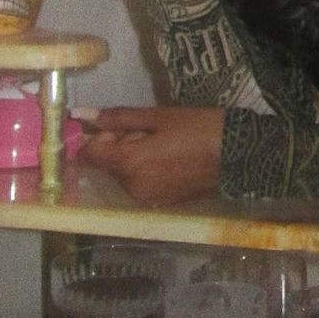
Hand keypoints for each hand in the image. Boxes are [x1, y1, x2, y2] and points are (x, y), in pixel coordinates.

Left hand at [75, 106, 223, 204]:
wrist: (236, 153)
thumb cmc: (197, 128)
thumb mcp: (157, 116)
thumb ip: (117, 118)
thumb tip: (82, 114)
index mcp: (128, 164)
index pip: (89, 156)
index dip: (97, 138)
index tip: (117, 125)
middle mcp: (132, 187)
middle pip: (108, 165)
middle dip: (119, 145)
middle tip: (148, 129)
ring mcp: (147, 198)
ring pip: (124, 174)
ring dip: (133, 158)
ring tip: (163, 142)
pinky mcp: (161, 202)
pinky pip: (141, 183)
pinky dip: (146, 170)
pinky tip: (169, 156)